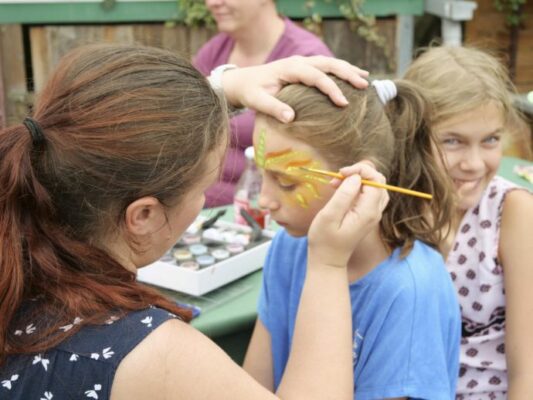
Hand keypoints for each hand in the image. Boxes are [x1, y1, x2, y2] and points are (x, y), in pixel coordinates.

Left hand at [221, 55, 368, 122]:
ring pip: (330, 62)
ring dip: (348, 70)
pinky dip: (341, 70)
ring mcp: (302, 63)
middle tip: (364, 86)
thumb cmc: (250, 92)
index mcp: (290, 68)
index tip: (343, 103)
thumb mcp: (257, 101)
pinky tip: (353, 76)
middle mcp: (299, 62)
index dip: (331, 88)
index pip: (316, 76)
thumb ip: (273, 108)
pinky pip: (326, 67)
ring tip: (365, 79)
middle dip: (347, 74)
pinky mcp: (304, 68)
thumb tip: (291, 118)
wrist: (242, 81)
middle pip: (328, 64)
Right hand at [307, 161, 388, 267]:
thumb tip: (355, 177)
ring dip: (357, 180)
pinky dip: (356, 188)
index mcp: (368, 211)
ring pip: (375, 186)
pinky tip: (341, 192)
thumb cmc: (324, 240)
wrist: (328, 260)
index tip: (340, 173)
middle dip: (358, 173)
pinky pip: (369, 195)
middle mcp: (375, 212)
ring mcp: (373, 214)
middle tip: (336, 179)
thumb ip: (344, 196)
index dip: (360, 170)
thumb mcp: (329, 216)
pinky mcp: (367, 215)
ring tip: (336, 185)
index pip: (376, 179)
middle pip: (378, 180)